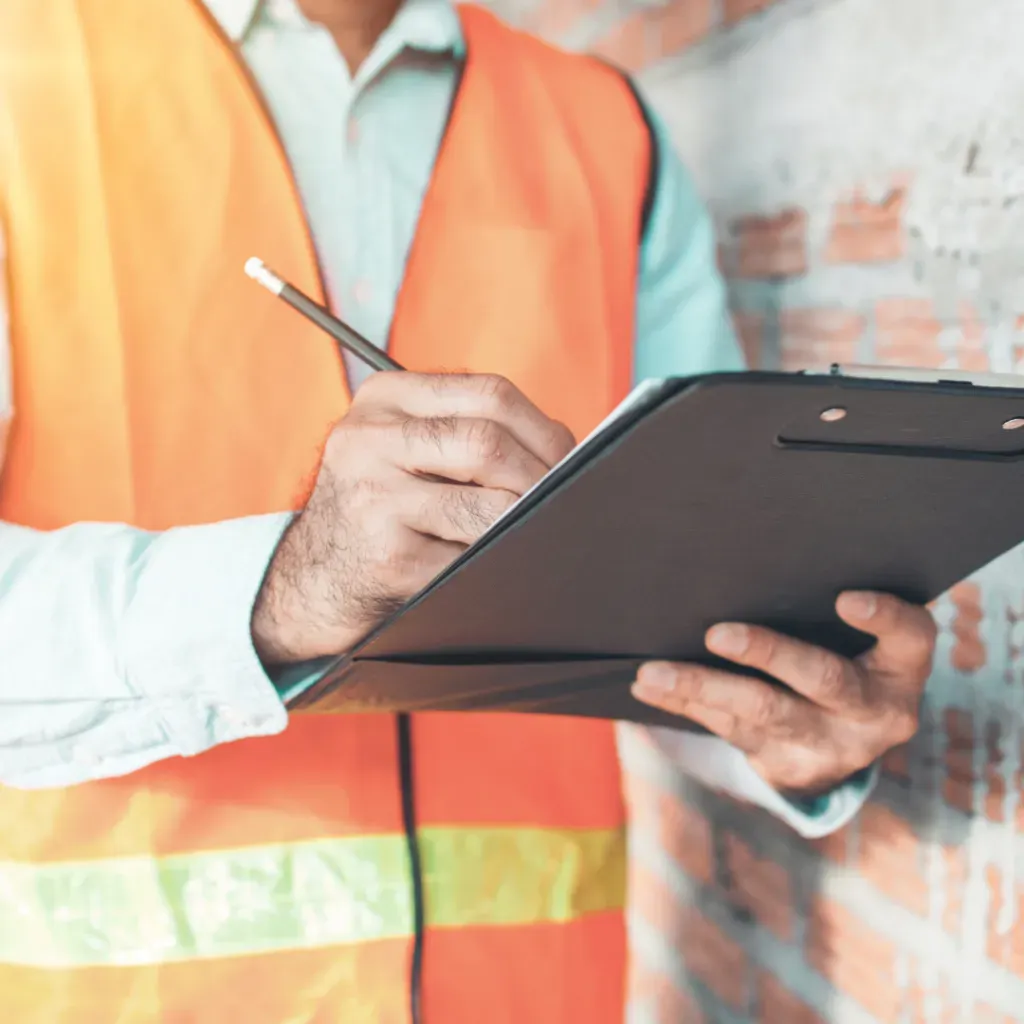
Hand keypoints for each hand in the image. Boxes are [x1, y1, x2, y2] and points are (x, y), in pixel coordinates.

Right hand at [252, 372, 574, 664]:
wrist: (314, 578)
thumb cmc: (379, 507)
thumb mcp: (403, 447)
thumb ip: (466, 430)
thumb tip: (569, 451)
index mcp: (382, 399)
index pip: (489, 394)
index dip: (544, 429)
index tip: (570, 459)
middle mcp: (368, 440)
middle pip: (489, 444)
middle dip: (542, 478)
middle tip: (565, 501)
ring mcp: (373, 499)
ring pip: (488, 507)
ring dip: (524, 524)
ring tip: (533, 531)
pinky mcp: (387, 558)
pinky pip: (472, 558)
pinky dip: (498, 562)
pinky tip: (496, 564)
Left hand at [631, 592, 935, 793]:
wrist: (841, 749)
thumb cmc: (844, 659)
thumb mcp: (860, 642)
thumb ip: (825, 609)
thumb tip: (744, 553)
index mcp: (901, 669)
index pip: (909, 637)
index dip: (884, 618)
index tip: (845, 597)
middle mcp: (873, 712)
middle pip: (823, 679)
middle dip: (767, 654)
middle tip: (717, 634)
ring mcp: (830, 745)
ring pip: (762, 712)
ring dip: (701, 687)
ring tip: (653, 672)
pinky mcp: (786, 766)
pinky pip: (728, 730)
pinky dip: (685, 703)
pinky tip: (649, 687)